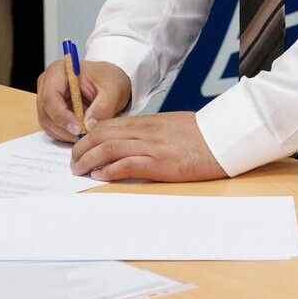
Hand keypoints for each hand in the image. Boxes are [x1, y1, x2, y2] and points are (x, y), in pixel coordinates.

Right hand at [37, 59, 130, 142]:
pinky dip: (64, 134)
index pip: (50, 96)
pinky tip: (79, 134)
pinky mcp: (51, 110)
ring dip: (64, 134)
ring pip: (47, 122)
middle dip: (63, 128)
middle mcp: (47, 84)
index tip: (78, 128)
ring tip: (84, 135)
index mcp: (58, 71)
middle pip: (46, 111)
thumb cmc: (108, 79)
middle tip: (83, 136)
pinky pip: (52, 127)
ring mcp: (47, 98)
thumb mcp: (112, 91)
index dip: (61, 115)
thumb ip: (102, 107)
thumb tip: (89, 125)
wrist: (108, 81)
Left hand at [68, 112, 225, 182]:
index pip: (109, 124)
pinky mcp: (160, 163)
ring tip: (79, 170)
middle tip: (73, 161)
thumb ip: (151, 131)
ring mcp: (152, 147)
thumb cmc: (202, 135)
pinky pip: (128, 164)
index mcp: (148, 122)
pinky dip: (110, 170)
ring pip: (110, 148)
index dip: (90, 135)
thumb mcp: (172, 126)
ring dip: (89, 160)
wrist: (224, 139)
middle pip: (103, 134)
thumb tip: (133, 140)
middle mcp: (146, 132)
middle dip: (83, 148)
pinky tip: (100, 176)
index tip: (81, 146)